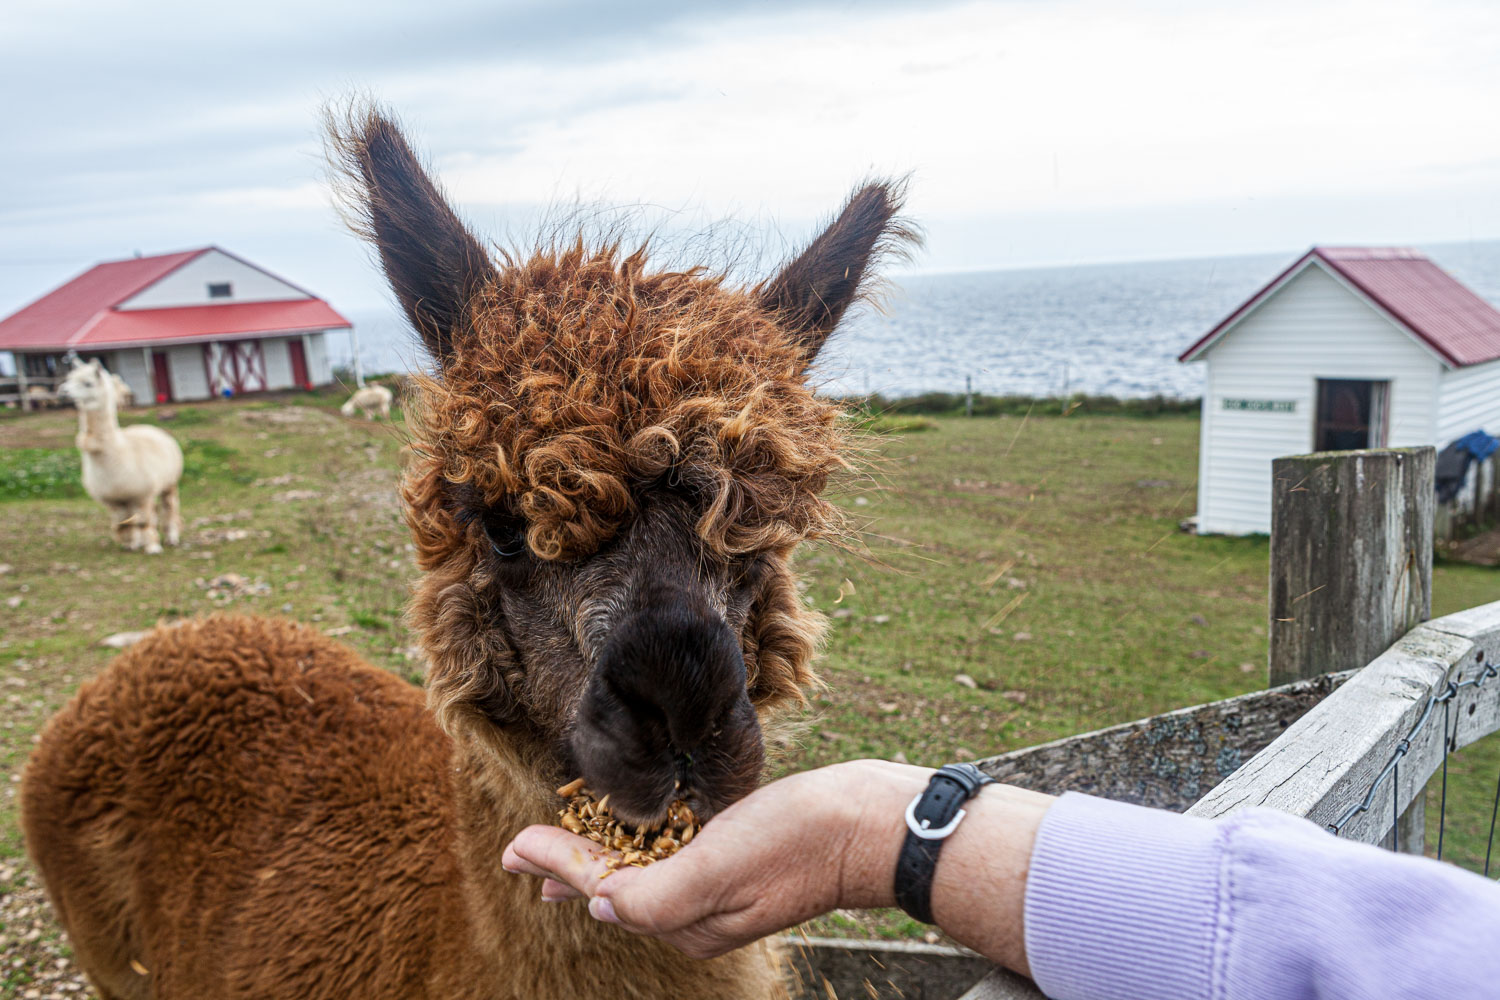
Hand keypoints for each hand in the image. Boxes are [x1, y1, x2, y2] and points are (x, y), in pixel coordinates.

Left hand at [502, 759, 926, 957]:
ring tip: (560, 848)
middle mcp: (699, 912)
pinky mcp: (740, 858)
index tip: (512, 846)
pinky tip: (632, 835)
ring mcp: (721, 887)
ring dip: (598, 856)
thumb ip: (654, 894)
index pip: (604, 889)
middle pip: (617, 885)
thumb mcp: (717, 870)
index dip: (554, 865)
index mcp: (688, 921)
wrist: (871, 825)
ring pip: (642, 872)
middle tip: (520, 850)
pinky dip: (639, 843)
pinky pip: (673, 856)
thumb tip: (600, 906)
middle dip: (567, 867)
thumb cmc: (797, 842)